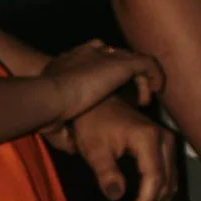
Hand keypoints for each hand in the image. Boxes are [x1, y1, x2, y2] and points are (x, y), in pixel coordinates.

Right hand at [38, 37, 162, 121]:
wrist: (49, 98)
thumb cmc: (45, 113)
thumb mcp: (53, 123)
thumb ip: (66, 133)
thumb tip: (75, 146)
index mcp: (65, 63)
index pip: (87, 59)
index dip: (98, 73)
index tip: (104, 90)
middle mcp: (86, 54)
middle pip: (110, 55)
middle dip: (120, 72)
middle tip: (127, 93)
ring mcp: (104, 56)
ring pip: (129, 59)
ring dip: (137, 79)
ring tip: (143, 99)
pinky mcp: (121, 64)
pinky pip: (145, 64)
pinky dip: (153, 76)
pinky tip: (155, 93)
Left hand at [60, 92, 177, 200]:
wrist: (97, 102)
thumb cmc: (92, 123)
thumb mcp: (94, 149)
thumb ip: (106, 173)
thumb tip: (117, 197)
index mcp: (149, 139)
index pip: (154, 180)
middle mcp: (164, 141)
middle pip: (165, 184)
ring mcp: (167, 142)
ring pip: (169, 182)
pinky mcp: (163, 146)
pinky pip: (167, 175)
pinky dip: (156, 192)